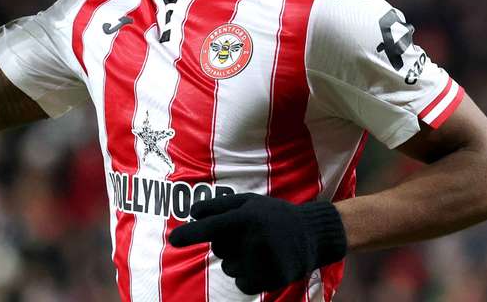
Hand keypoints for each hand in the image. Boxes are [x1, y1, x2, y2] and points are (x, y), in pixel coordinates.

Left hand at [168, 193, 346, 294]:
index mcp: (248, 216)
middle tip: (249, 233)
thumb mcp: (250, 202)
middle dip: (226, 243)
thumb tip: (191, 213)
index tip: (173, 240)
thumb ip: (220, 206)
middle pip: (219, 248)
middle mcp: (255, 238)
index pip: (213, 226)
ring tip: (259, 248)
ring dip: (237, 260)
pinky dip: (246, 276)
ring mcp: (265, 261)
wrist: (313, 233)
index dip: (191, 233)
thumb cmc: (274, 215)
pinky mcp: (272, 278)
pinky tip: (262, 263)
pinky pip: (241, 283)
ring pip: (229, 267)